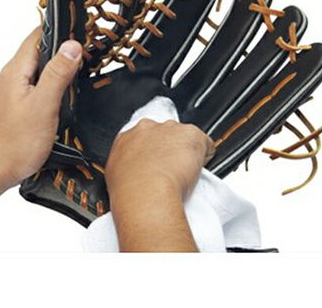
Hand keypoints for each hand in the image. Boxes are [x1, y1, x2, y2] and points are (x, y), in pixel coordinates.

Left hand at [0, 27, 81, 188]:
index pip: (37, 36)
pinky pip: (37, 81)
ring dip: (58, 64)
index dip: (59, 30)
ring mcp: (14, 89)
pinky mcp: (18, 102)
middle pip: (38, 49)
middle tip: (86, 50)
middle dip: (62, 47)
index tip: (79, 30)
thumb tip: (72, 46)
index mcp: (15, 71)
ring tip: (79, 68)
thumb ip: (58, 73)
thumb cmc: (17, 142)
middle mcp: (12, 76)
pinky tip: (65, 90)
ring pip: (39, 66)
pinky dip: (53, 79)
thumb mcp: (44, 105)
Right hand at [105, 119, 213, 251]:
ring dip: (185, 151)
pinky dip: (205, 155)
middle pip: (164, 133)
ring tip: (183, 173)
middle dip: (168, 148)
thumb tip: (132, 173)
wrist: (146, 194)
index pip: (143, 137)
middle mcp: (148, 128)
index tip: (156, 163)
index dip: (152, 151)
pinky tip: (198, 171)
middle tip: (169, 169)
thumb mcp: (116, 176)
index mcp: (127, 137)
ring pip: (184, 137)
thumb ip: (126, 166)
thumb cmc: (131, 191)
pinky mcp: (192, 135)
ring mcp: (170, 130)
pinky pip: (205, 144)